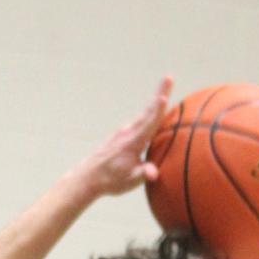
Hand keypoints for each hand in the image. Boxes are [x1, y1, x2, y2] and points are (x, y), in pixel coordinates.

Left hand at [82, 75, 173, 197]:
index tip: (163, 96)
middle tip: (169, 77)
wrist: (89, 177)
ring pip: (143, 114)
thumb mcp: (129, 180)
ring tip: (165, 90)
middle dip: (160, 93)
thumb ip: (143, 174)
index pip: (148, 123)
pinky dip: (149, 113)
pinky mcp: (121, 134)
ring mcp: (124, 131)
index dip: (157, 111)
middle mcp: (128, 132)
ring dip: (155, 101)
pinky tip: (154, 111)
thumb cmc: (111, 180)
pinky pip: (139, 121)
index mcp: (132, 142)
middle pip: (148, 111)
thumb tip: (154, 174)